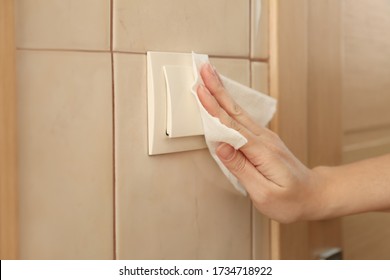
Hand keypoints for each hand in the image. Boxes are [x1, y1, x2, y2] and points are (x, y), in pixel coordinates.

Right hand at [197, 63, 325, 222]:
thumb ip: (241, 168)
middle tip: (204, 69)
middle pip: (235, 111)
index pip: (231, 126)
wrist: (315, 194)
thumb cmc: (291, 200)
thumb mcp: (264, 193)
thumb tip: (221, 146)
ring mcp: (265, 137)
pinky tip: (225, 99)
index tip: (200, 90)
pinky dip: (230, 106)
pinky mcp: (264, 140)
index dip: (213, 108)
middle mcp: (264, 139)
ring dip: (223, 93)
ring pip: (239, 112)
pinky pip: (243, 119)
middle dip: (217, 89)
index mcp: (262, 152)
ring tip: (211, 77)